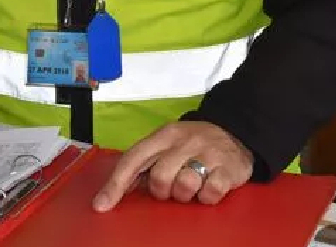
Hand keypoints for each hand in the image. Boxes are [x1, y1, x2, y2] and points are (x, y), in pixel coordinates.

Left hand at [92, 121, 253, 210]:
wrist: (234, 130)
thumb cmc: (192, 143)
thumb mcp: (167, 144)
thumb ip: (145, 163)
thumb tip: (114, 190)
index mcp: (163, 135)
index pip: (134, 158)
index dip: (116, 183)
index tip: (101, 206)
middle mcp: (184, 141)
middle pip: (160, 177)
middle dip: (162, 190)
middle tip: (173, 186)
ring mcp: (207, 153)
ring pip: (185, 185)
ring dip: (186, 194)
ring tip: (192, 185)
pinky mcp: (228, 168)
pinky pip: (211, 193)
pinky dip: (208, 197)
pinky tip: (209, 188)